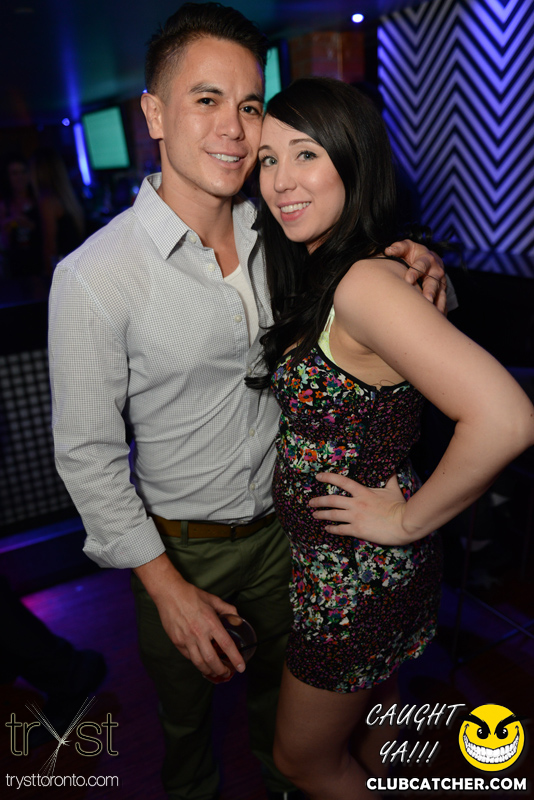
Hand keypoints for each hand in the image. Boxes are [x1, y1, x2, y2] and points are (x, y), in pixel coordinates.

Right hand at [134, 554, 244, 678]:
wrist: (169, 593)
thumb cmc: (192, 595)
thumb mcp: (213, 599)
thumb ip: (227, 609)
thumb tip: (237, 619)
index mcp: (211, 623)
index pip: (226, 645)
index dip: (235, 659)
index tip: (241, 667)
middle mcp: (199, 633)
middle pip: (212, 660)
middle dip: (221, 670)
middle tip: (227, 673)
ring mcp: (187, 639)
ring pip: (199, 663)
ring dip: (209, 671)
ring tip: (214, 672)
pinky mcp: (177, 641)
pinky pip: (189, 656)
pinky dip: (197, 662)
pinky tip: (201, 662)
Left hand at [309, 472, 410, 545]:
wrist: (404, 523)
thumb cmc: (399, 507)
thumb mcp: (393, 489)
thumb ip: (389, 479)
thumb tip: (392, 468)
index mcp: (363, 492)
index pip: (342, 481)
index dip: (328, 477)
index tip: (318, 476)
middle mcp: (356, 503)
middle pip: (332, 500)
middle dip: (319, 501)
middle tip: (310, 502)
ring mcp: (356, 517)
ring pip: (333, 515)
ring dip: (321, 514)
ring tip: (314, 514)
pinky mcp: (358, 530)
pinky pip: (340, 529)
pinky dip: (332, 529)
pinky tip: (327, 529)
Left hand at [385, 240, 446, 312]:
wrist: (429, 259)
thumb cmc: (413, 254)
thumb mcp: (407, 247)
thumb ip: (398, 248)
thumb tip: (388, 250)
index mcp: (426, 258)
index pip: (421, 265)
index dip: (414, 272)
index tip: (408, 280)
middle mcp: (436, 270)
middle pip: (433, 281)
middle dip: (429, 290)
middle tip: (426, 300)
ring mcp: (440, 282)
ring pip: (440, 293)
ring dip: (437, 302)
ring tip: (433, 312)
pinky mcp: (442, 291)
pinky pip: (443, 301)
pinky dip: (441, 310)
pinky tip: (438, 319)